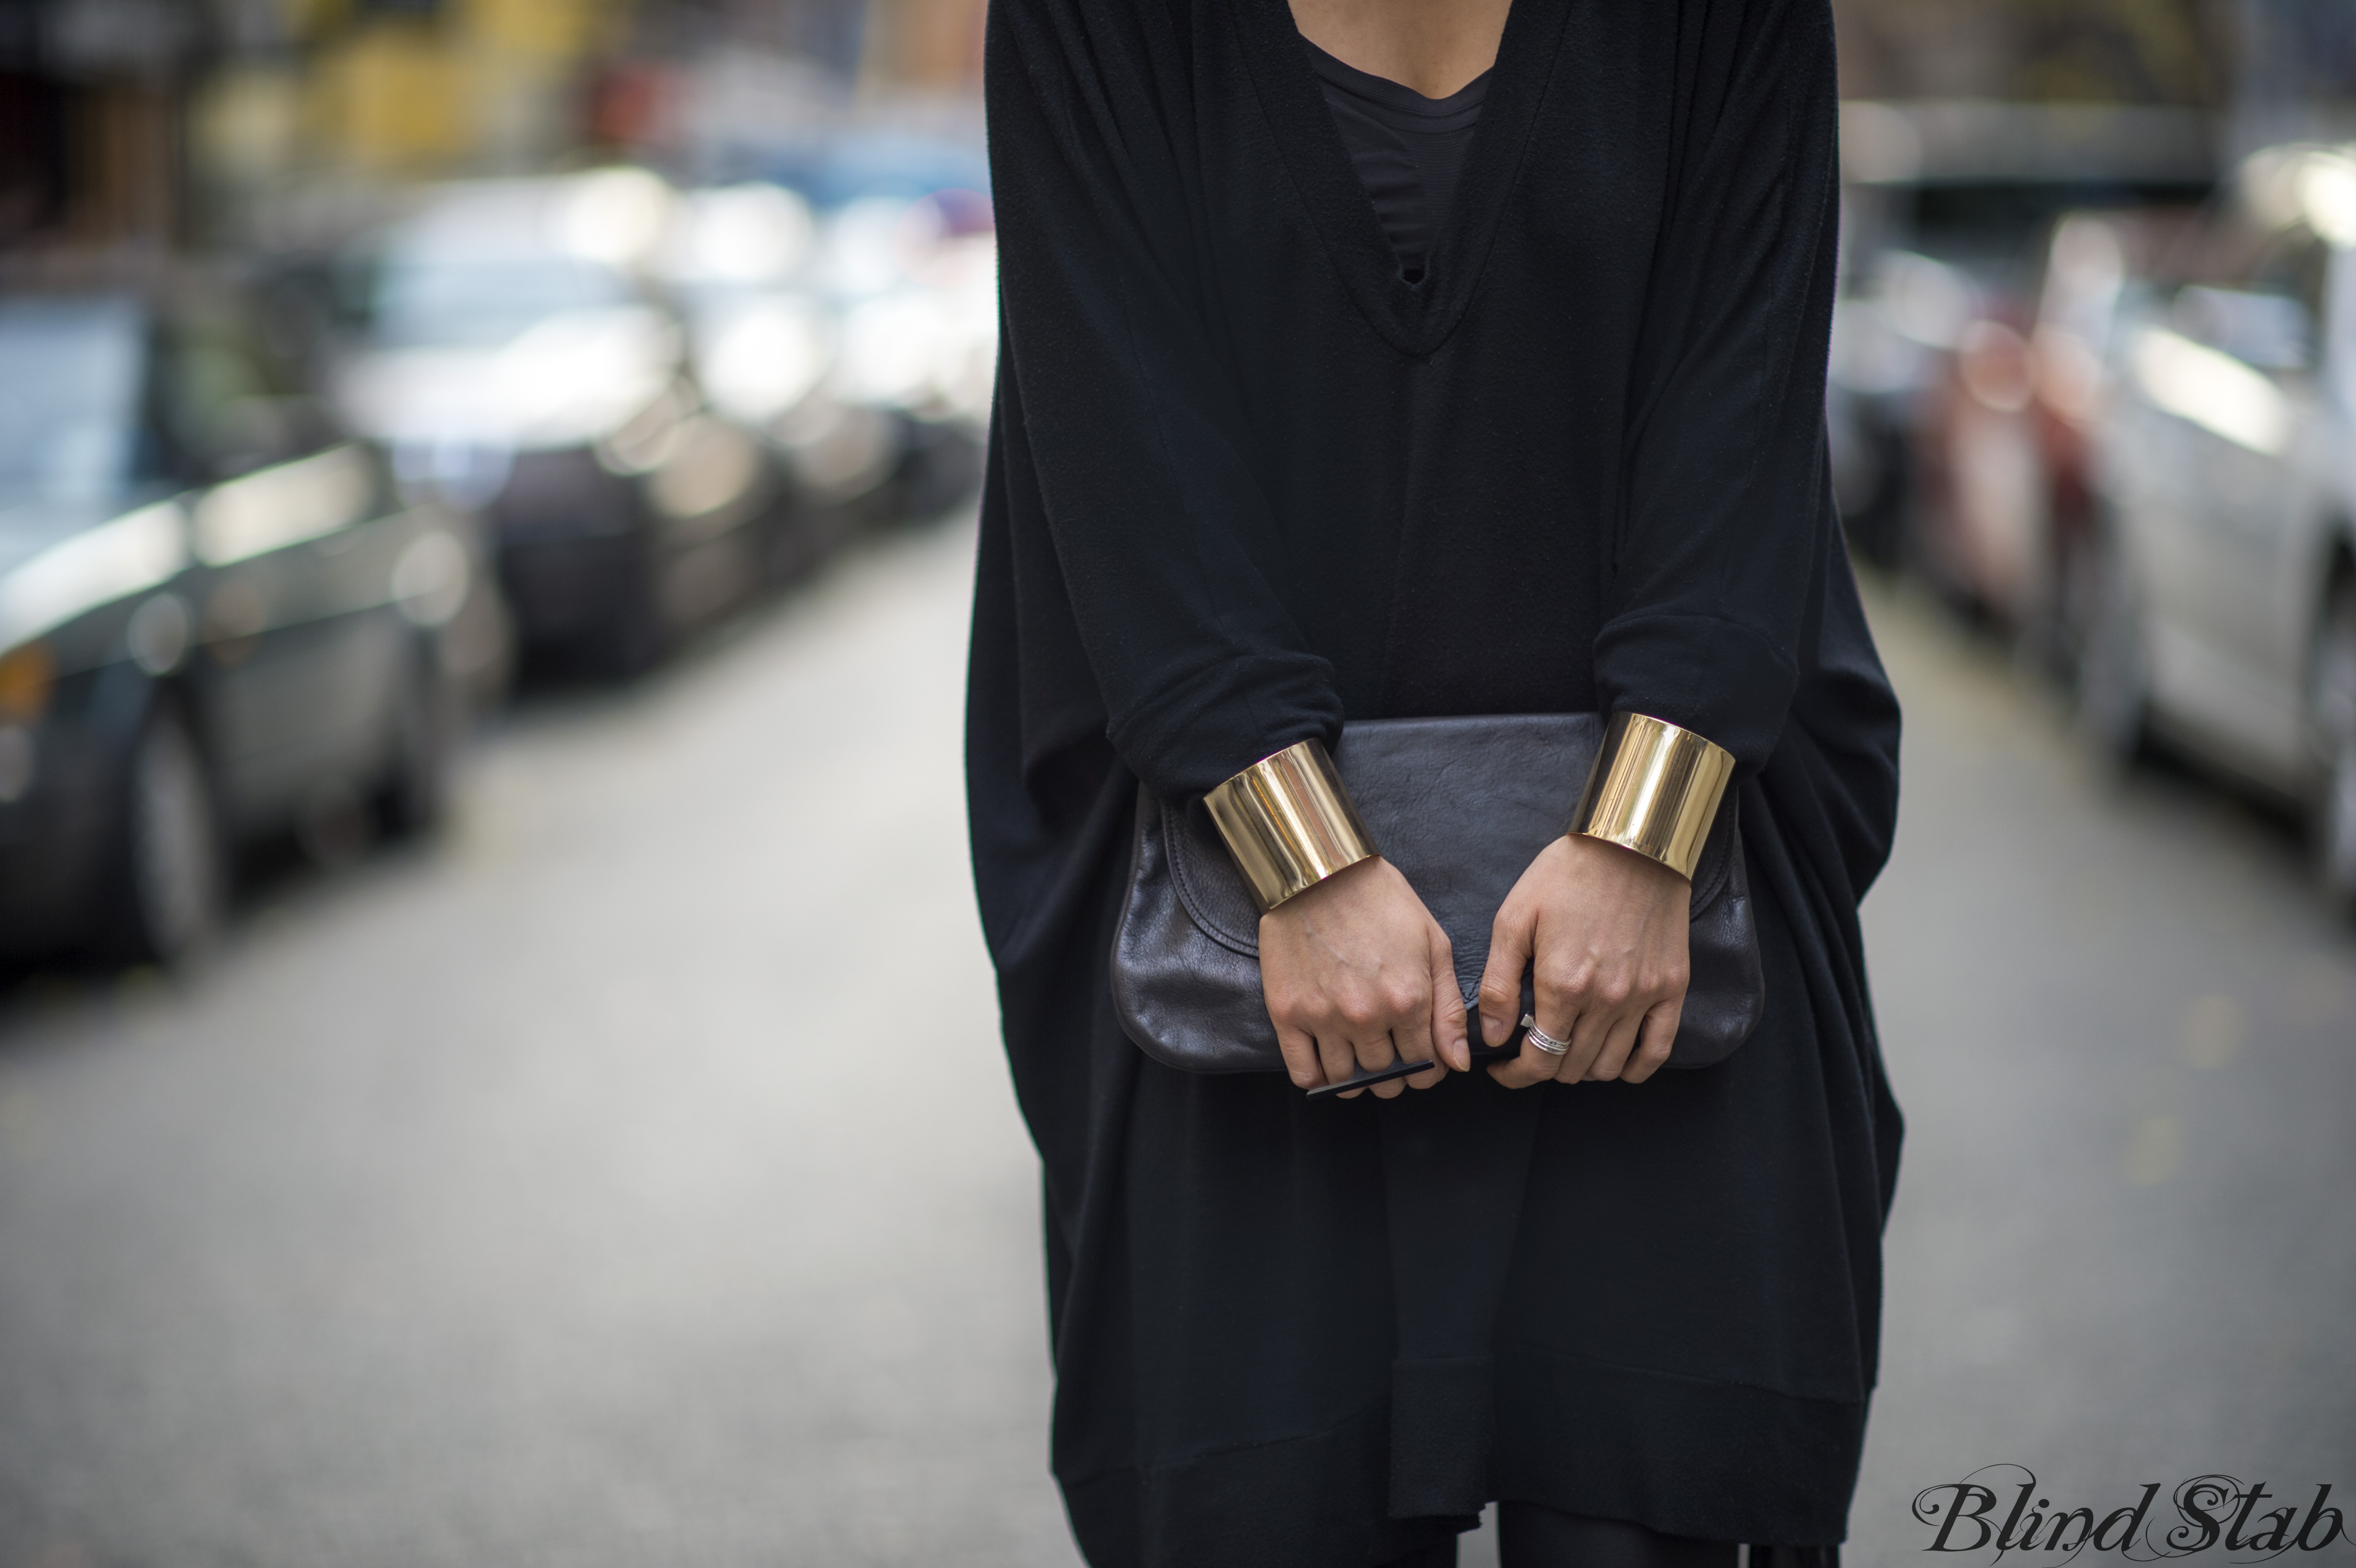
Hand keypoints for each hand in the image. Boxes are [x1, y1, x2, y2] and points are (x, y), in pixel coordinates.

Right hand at [1259, 857, 1470, 1098]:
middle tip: (1390, 1053)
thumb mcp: (1432, 944)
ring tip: (1359, 1056)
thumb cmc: (1381, 901)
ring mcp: (1323, 1016)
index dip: (1428, 1068)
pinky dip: (1318, 1079)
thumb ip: (1449, 1008)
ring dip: (1357, 1078)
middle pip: (1386, 1077)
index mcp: (1408, 998)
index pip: (1425, 1065)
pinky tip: (1328, 1063)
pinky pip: (1303, 1072)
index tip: (1421, 1059)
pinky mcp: (1287, 1012)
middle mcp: (1367, 1015)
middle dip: (1395, 1073)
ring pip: (1346, 1079)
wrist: (1319, 870)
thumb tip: (1458, 1062)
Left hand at [1478, 834, 1691, 1088]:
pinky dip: (1635, 1068)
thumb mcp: (1515, 919)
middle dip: (1545, 1069)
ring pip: (1610, 1065)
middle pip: (1572, 1067)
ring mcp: (1642, 996)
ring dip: (1584, 1070)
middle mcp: (1604, 999)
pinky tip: (1617, 1064)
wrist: (1631, 843)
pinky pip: (1657, 1051)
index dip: (1516, 1075)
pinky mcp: (1671, 988)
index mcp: (1562, 983)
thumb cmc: (1568, 875)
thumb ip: (1499, 983)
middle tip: (1531, 1053)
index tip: (1503, 1070)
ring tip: (1568, 1051)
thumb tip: (1492, 1036)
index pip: (1538, 1058)